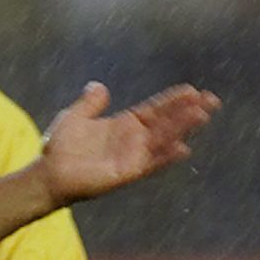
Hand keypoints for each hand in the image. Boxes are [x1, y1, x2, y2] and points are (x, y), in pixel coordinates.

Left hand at [36, 81, 218, 205]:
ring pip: (162, 139)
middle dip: (187, 111)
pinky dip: (165, 157)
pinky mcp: (126, 173)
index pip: (155, 109)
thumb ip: (89, 103)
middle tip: (211, 100)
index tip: (193, 90)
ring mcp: (132, 156)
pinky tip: (183, 148)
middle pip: (166, 122)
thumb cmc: (60, 147)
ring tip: (201, 115)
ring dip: (181, 128)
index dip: (173, 100)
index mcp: (124, 124)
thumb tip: (99, 86)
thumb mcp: (74, 117)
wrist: (48, 173)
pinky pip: (150, 164)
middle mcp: (133, 140)